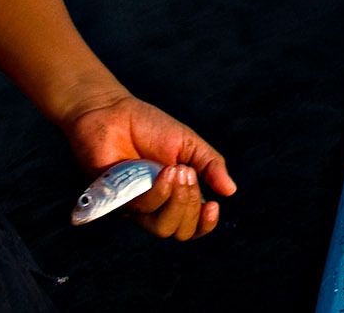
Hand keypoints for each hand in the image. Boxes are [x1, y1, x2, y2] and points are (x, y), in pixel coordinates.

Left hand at [63, 93, 235, 240]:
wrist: (112, 112)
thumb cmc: (149, 127)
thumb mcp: (188, 143)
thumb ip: (210, 165)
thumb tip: (231, 190)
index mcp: (175, 196)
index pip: (193, 227)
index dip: (205, 224)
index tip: (214, 206)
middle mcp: (155, 207)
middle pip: (180, 231)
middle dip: (191, 204)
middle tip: (188, 173)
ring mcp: (134, 207)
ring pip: (161, 227)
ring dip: (175, 200)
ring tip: (175, 169)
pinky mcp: (115, 203)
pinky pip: (140, 210)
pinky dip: (156, 192)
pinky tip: (160, 170)